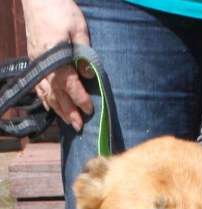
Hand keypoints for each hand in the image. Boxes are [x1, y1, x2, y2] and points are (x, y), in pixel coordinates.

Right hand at [21, 0, 92, 131]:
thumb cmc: (61, 10)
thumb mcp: (79, 29)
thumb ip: (85, 53)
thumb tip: (89, 75)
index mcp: (55, 56)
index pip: (68, 84)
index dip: (79, 99)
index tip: (89, 110)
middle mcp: (43, 63)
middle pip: (56, 93)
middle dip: (68, 111)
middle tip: (79, 127)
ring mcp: (36, 62)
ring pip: (46, 91)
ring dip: (57, 108)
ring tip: (68, 122)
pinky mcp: (34, 60)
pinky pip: (38, 84)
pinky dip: (45, 98)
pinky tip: (50, 108)